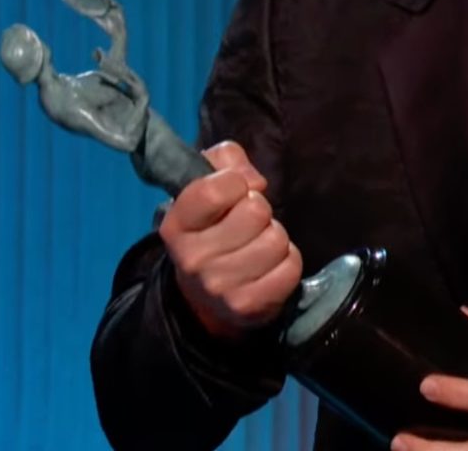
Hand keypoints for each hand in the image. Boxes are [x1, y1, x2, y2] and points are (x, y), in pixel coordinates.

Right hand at [158, 140, 302, 337]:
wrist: (206, 296)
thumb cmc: (214, 226)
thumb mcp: (210, 183)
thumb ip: (227, 161)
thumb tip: (255, 181)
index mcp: (177, 224)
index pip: (214, 190)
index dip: (236, 182)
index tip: (236, 192)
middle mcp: (192, 258)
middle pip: (256, 212)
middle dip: (261, 211)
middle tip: (249, 223)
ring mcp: (219, 287)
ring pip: (276, 240)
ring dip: (275, 237)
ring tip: (258, 244)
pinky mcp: (247, 306)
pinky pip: (290, 267)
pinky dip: (287, 262)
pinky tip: (269, 267)